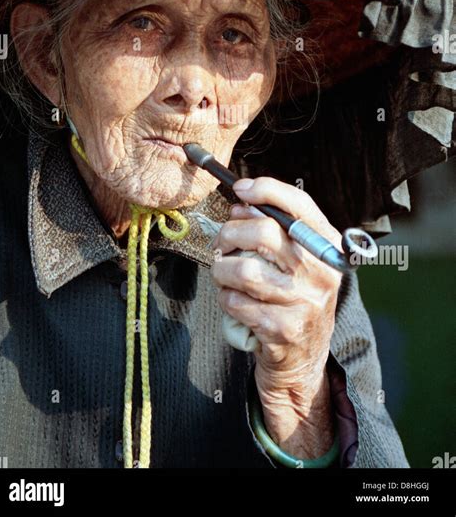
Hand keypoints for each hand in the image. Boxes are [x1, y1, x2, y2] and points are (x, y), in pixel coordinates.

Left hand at [210, 176, 342, 456]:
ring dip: (222, 270)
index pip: (300, 205)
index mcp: (327, 248)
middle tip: (222, 242)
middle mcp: (322, 272)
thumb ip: (274, 230)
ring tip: (224, 274)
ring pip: (243, 269)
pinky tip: (234, 300)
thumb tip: (239, 205)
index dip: (266, 190)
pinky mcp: (283, 329)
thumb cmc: (295, 299)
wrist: (304, 360)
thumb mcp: (298, 261)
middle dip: (230, 233)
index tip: (240, 189)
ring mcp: (304, 302)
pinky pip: (236, 301)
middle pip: (264, 232)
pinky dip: (226, 298)